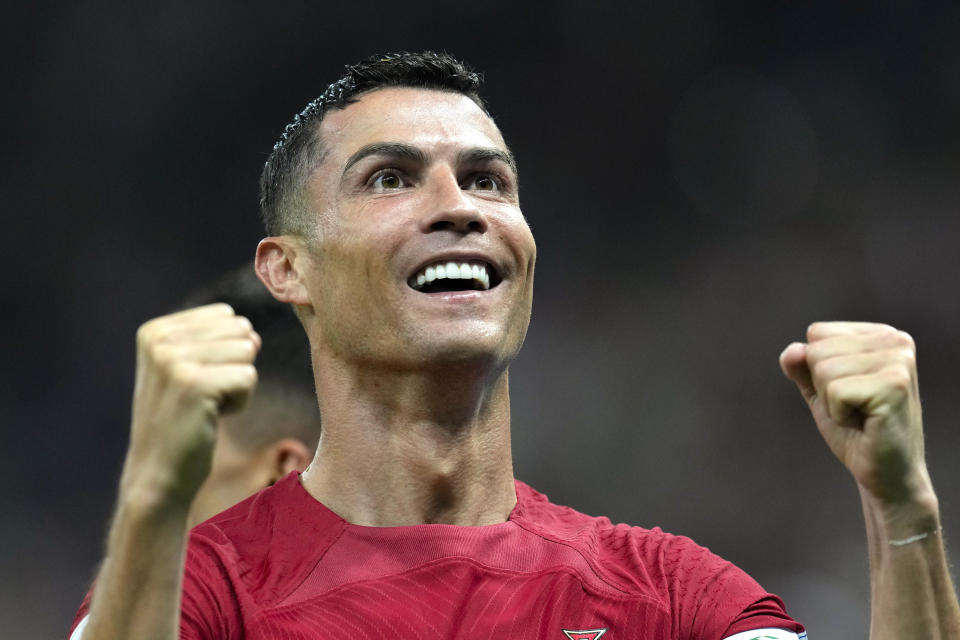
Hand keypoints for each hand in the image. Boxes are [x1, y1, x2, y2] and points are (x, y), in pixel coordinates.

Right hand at [121, 304, 259, 508]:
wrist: (158, 476)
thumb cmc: (183, 422)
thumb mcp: (188, 369)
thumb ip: (218, 339)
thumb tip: (253, 335)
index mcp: (156, 330)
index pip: (227, 316)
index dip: (224, 354)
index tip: (196, 384)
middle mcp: (159, 339)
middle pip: (240, 331)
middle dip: (234, 366)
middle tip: (203, 398)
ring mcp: (173, 360)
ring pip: (247, 350)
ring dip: (237, 385)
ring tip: (206, 407)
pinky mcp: (193, 384)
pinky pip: (249, 377)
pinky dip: (240, 402)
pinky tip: (211, 418)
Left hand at [779, 322, 932, 508]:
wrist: (886, 473)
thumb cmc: (856, 430)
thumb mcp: (820, 391)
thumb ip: (802, 367)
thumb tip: (793, 350)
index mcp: (880, 334)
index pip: (817, 333)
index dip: (818, 370)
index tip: (848, 392)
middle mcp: (895, 340)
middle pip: (817, 350)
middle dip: (823, 387)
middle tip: (854, 408)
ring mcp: (898, 361)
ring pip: (824, 370)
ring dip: (832, 401)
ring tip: (860, 414)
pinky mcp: (894, 385)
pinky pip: (835, 391)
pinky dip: (839, 414)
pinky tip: (865, 423)